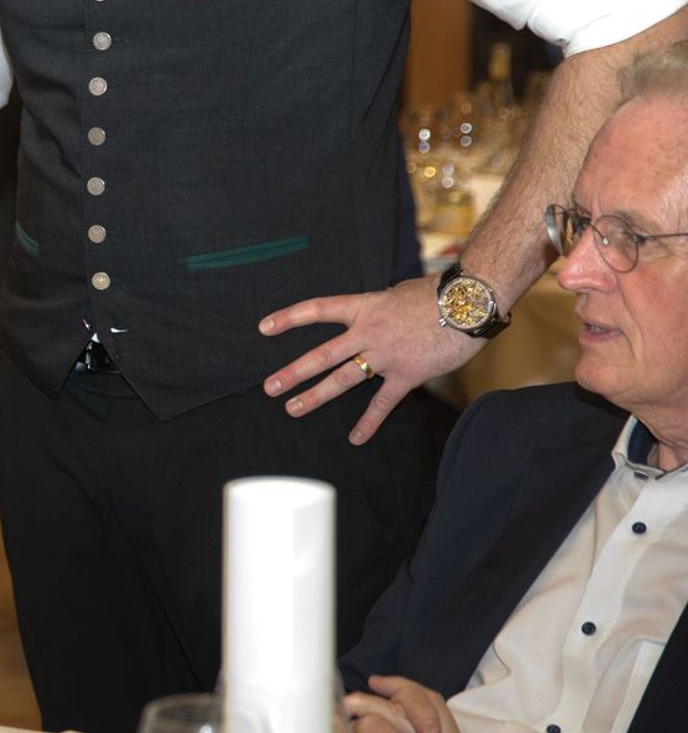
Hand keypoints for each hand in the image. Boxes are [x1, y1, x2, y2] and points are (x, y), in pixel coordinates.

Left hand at [259, 274, 480, 443]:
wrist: (469, 303)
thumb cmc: (436, 294)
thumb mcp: (396, 294)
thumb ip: (377, 308)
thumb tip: (370, 316)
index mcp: (363, 308)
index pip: (317, 310)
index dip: (289, 318)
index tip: (264, 327)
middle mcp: (368, 332)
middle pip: (322, 355)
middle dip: (293, 373)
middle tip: (270, 387)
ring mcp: (385, 355)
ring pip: (342, 379)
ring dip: (315, 396)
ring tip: (293, 408)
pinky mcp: (407, 375)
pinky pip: (383, 403)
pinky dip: (369, 422)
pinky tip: (355, 438)